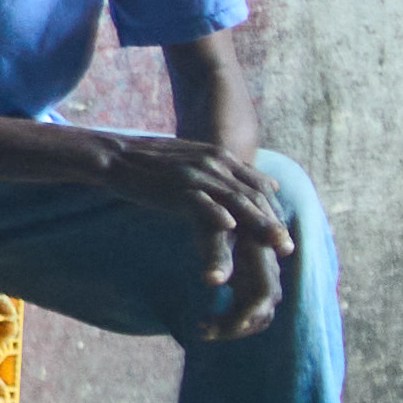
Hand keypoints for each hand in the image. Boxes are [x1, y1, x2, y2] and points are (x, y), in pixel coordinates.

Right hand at [77, 131, 290, 335]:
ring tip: (272, 245)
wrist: (114, 155)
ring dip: (257, 224)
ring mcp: (195, 173)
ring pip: (236, 200)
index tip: (284, 233)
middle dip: (273, 222)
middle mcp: (213, 162)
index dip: (274, 210)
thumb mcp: (195, 161)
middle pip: (253, 195)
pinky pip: (201, 201)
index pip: (257, 185)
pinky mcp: (175, 185)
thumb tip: (265, 183)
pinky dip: (217, 213)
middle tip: (287, 247)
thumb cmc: (153, 164)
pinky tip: (229, 228)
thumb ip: (228, 172)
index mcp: (220, 157)